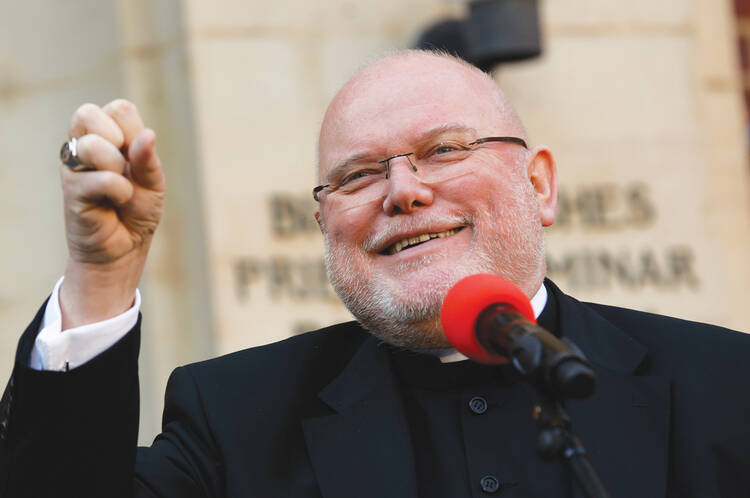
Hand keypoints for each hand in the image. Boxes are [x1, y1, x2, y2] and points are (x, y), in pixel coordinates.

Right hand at [59, 100, 164, 328]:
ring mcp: (74, 168)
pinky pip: (100, 178)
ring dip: (117, 167)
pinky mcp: (71, 191)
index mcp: (107, 138)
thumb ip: (148, 159)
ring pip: (90, 145)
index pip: (118, 108)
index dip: (134, 129)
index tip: (138, 155)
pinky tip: (117, 201)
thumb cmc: (138, 211)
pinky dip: (120, 190)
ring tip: (122, 187)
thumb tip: (147, 135)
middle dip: (118, 138)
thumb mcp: (154, 183)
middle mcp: (85, 147)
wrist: (126, 248)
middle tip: (125, 165)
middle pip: (88, 113)